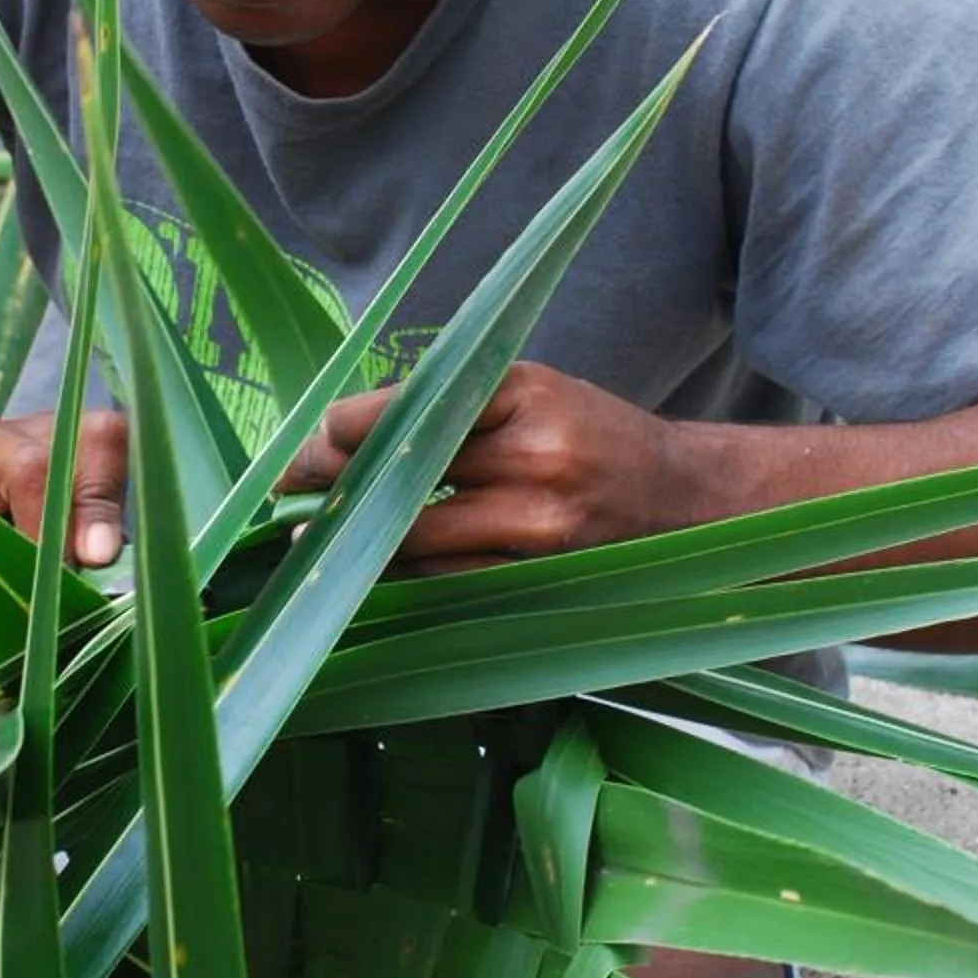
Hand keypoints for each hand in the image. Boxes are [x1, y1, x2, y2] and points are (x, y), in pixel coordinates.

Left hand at [278, 361, 682, 566]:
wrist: (688, 502)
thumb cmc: (593, 439)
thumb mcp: (532, 394)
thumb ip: (452, 407)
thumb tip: (344, 434)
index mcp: (524, 392)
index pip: (407, 408)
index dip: (341, 431)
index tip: (306, 444)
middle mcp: (534, 456)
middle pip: (403, 475)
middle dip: (334, 488)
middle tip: (289, 493)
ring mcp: (539, 525)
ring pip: (417, 542)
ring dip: (356, 543)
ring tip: (314, 538)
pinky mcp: (541, 578)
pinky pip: (447, 584)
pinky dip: (402, 579)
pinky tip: (368, 573)